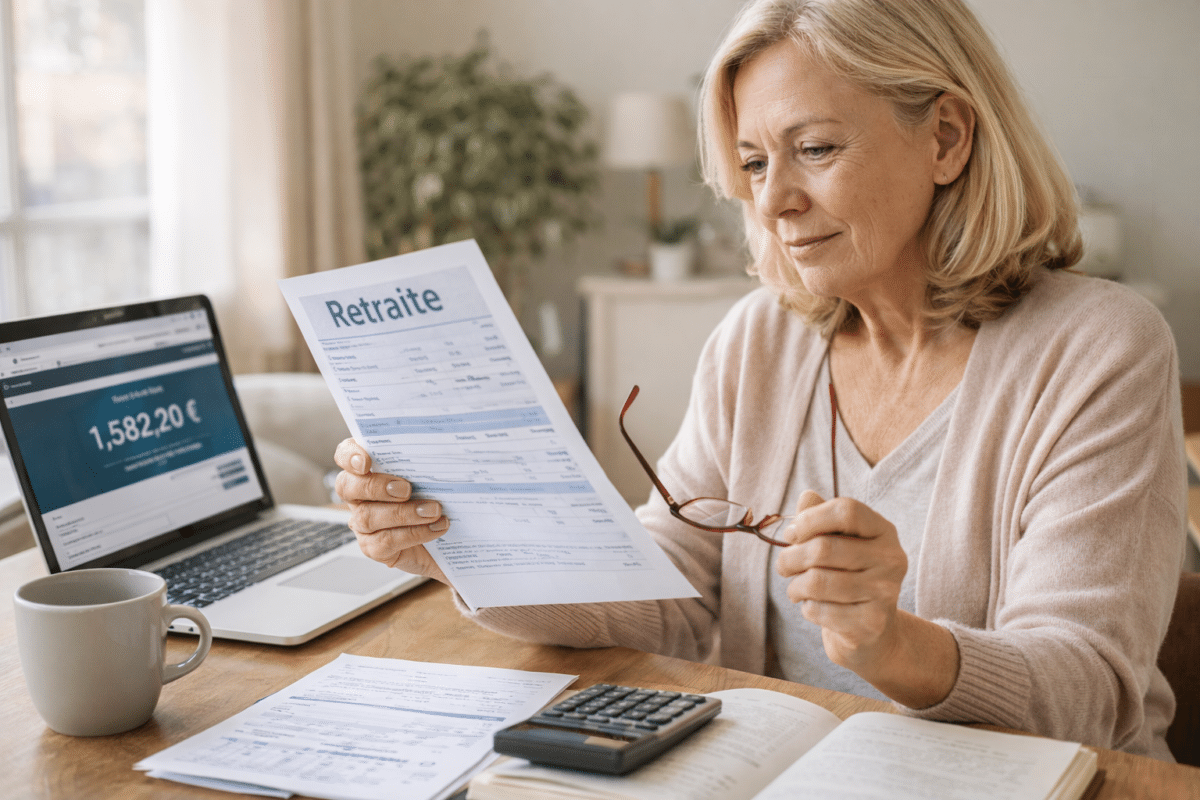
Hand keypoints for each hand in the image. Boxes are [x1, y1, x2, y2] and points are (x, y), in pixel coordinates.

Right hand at [334, 438, 449, 583]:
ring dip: (403, 513)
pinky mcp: (374, 548)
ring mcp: (363, 523)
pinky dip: (414, 533)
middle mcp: (359, 496)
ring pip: (367, 517)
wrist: (451, 537)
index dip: (350, 456)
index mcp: (368, 470)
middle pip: (347, 487)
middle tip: (406, 489)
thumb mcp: (432, 474)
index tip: (366, 462)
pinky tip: (436, 527)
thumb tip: (441, 442)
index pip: (344, 455)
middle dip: (375, 486)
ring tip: (433, 510)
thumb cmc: (437, 498)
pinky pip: (385, 541)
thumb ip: (426, 460)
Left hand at [775, 490, 907, 675]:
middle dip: (790, 558)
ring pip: (817, 581)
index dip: (810, 519)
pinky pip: (820, 610)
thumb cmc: (848, 576)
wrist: (871, 631)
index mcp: (883, 531)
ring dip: (795, 586)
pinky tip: (814, 607)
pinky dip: (806, 608)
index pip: (846, 510)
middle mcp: (891, 559)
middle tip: (784, 566)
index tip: (791, 534)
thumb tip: (806, 496)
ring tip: (796, 588)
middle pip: (824, 548)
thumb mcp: (839, 542)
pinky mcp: (871, 623)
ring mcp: (884, 592)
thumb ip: (821, 516)